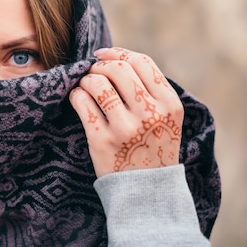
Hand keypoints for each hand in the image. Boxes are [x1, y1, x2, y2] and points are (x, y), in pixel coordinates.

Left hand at [69, 47, 182, 176]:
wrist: (147, 193)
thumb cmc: (153, 147)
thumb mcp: (167, 119)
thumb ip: (150, 89)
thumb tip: (115, 56)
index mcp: (169, 105)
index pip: (141, 62)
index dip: (118, 53)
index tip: (103, 55)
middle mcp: (150, 114)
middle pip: (117, 69)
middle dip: (99, 66)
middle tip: (93, 73)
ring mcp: (126, 128)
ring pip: (97, 83)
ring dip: (86, 80)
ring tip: (86, 88)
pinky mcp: (102, 141)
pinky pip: (82, 103)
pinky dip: (76, 95)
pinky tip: (78, 99)